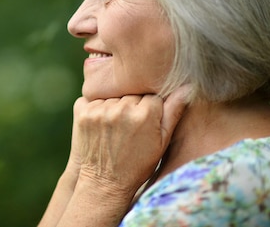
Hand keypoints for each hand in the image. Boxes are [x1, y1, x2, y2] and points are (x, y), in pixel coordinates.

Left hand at [71, 88, 187, 197]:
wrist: (104, 183)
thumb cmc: (137, 164)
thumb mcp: (161, 142)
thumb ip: (173, 112)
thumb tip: (187, 87)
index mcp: (145, 114)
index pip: (152, 95)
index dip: (150, 108)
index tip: (145, 123)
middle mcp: (121, 108)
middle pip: (132, 93)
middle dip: (133, 105)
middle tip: (129, 127)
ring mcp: (99, 109)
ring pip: (113, 94)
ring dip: (114, 105)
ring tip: (115, 128)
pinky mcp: (82, 112)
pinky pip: (93, 97)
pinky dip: (96, 106)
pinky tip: (101, 124)